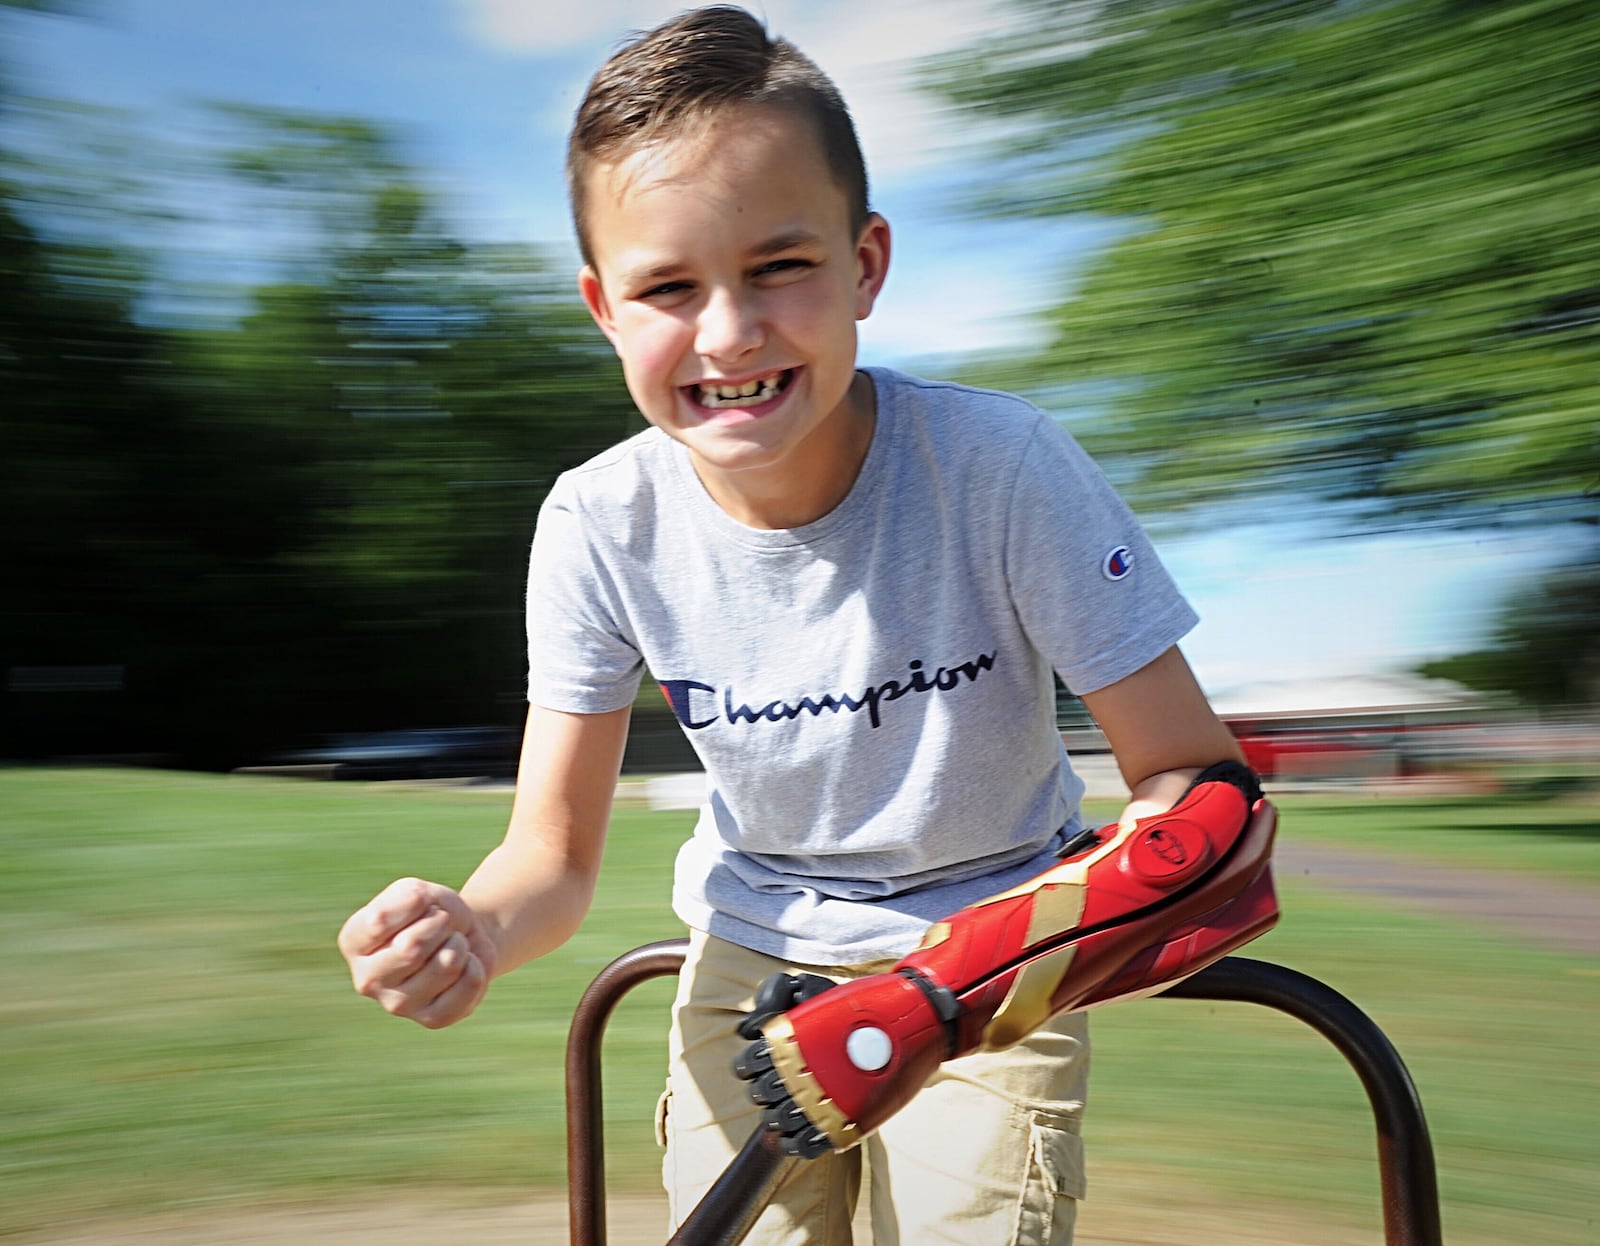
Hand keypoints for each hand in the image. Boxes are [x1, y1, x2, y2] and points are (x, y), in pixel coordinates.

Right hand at [337, 877, 498, 1028]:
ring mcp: (397, 1005)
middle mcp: (367, 979)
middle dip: (440, 924)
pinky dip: (476, 965)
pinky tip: (464, 964)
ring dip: (460, 943)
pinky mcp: (431, 1019)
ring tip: (454, 943)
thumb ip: (409, 896)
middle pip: (411, 948)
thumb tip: (416, 903)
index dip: (414, 901)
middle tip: (443, 922)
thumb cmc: (433, 913)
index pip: (379, 922)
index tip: (422, 900)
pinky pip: (468, 984)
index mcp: (354, 943)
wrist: (463, 936)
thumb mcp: (419, 890)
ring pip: (446, 965)